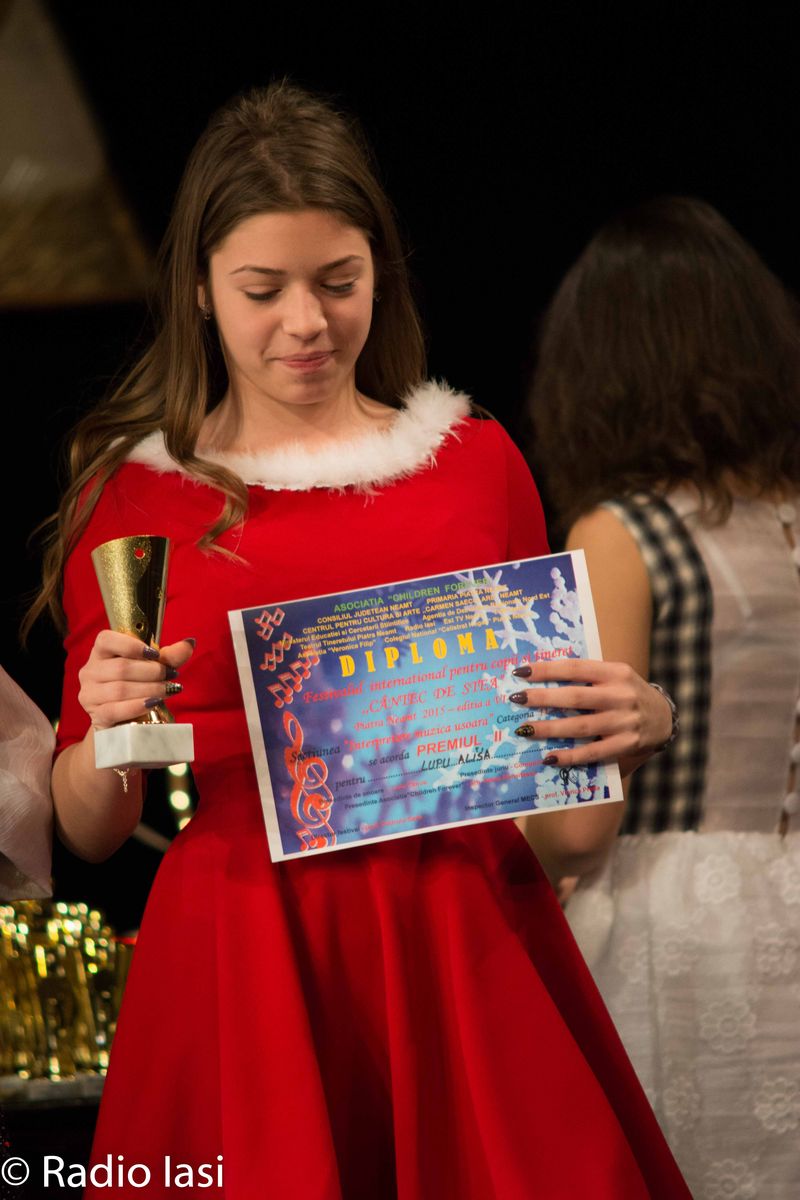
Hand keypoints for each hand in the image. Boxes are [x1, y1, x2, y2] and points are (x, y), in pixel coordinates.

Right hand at [77, 632, 194, 729]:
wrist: (125, 720)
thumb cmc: (138, 686)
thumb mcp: (154, 668)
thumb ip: (170, 656)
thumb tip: (190, 643)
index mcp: (101, 652)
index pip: (107, 640)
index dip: (132, 645)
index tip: (156, 654)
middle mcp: (90, 671)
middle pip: (121, 667)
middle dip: (152, 672)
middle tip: (172, 676)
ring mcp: (90, 694)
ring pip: (120, 689)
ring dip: (150, 689)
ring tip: (168, 690)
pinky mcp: (96, 715)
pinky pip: (115, 710)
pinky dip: (137, 706)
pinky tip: (153, 703)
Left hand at [508, 658, 673, 772]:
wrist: (664, 717)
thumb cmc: (627, 694)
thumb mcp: (613, 677)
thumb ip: (586, 677)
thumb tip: (541, 681)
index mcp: (615, 672)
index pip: (575, 668)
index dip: (547, 670)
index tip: (521, 672)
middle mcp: (621, 695)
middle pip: (575, 697)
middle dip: (543, 698)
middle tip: (517, 699)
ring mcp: (624, 721)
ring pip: (580, 726)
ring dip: (550, 729)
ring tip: (525, 729)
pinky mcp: (626, 745)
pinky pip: (593, 752)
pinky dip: (569, 756)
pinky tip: (549, 757)